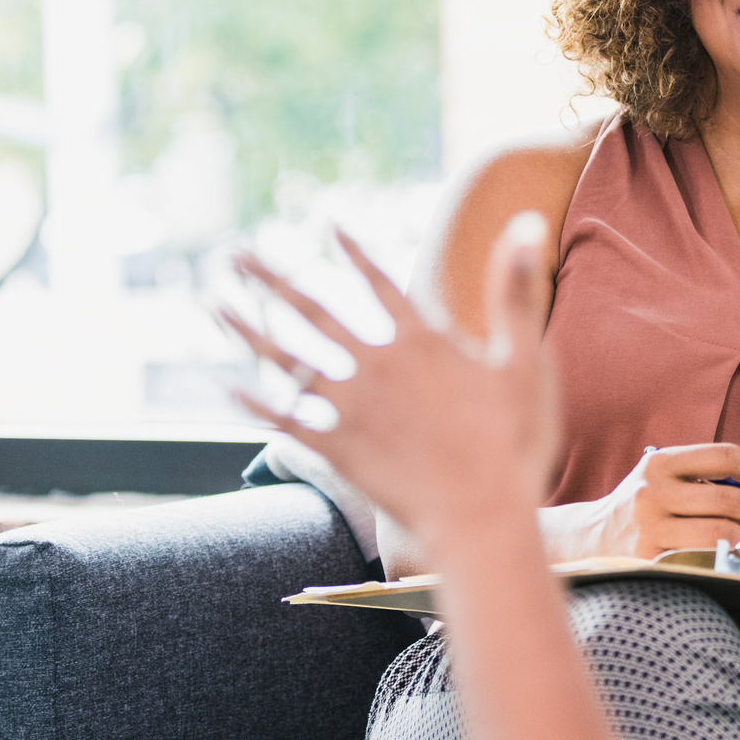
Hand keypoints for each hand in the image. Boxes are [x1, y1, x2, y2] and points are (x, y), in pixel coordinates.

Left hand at [220, 214, 559, 557]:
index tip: (327, 225)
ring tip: (213, 304)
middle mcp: (378, 366)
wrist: (482, 517)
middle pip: (315, 311)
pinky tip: (225, 385)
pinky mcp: (338, 449)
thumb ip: (516, 292)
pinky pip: (285, 420)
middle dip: (272, 278)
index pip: (380, 282)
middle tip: (234, 253)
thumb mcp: (525, 361)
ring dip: (247, 329)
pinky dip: (255, 402)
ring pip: (286, 359)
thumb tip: (526, 222)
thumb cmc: (514, 444)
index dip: (354, 252)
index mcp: (423, 342)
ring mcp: (352, 408)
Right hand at [561, 442, 739, 560]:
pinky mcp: (651, 562)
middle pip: (729, 498)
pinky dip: (730, 559)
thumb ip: (706, 476)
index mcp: (660, 462)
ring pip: (721, 533)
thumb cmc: (643, 507)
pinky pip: (705, 560)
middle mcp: (652, 492)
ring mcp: (650, 529)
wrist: (591, 540)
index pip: (725, 455)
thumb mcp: (663, 478)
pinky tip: (737, 558)